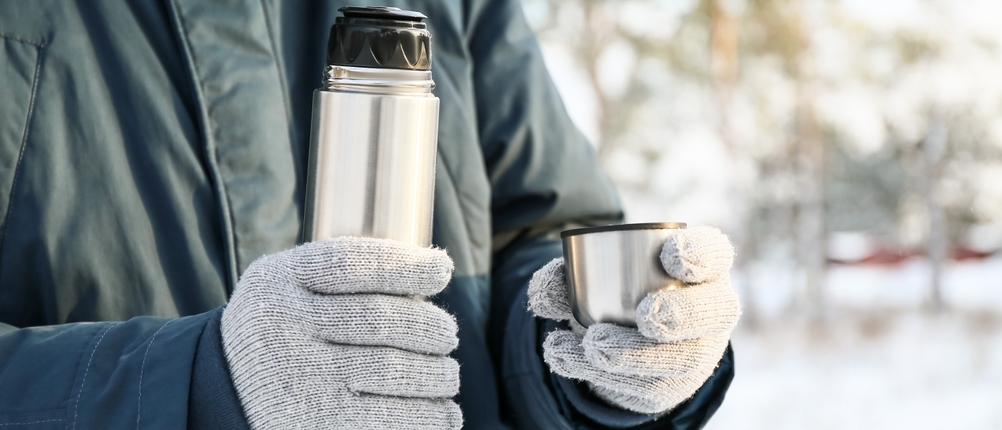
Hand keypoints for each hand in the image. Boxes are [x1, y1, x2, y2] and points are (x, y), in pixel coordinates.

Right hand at [221, 237, 461, 428]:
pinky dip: (426, 417)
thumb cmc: (278, 331)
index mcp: (278, 282)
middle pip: (379, 320)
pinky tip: (444, 413)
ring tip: (447, 375)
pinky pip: (387, 420)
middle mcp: (284, 328)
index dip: (405, 264)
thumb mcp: (285, 285)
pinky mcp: (316, 426)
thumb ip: (340, 272)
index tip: (442, 269)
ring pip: (390, 369)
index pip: (350, 263)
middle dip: (428, 327)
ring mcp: (300, 380)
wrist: (222, 396)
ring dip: (434, 374)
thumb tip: (435, 271)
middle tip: (448, 334)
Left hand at [528, 226, 740, 413]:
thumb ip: (565, 278)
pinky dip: (601, 374)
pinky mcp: (672, 386)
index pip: (714, 253)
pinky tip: (565, 358)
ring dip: (635, 353)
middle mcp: (711, 308)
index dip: (700, 253)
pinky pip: (647, 387)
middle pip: (714, 312)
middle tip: (645, 315)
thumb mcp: (593, 278)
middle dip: (682, 313)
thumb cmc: (618, 294)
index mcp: (700, 267)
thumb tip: (543, 290)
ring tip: (593, 343)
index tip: (671, 255)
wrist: (623, 344)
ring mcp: (698, 350)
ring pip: (681, 358)